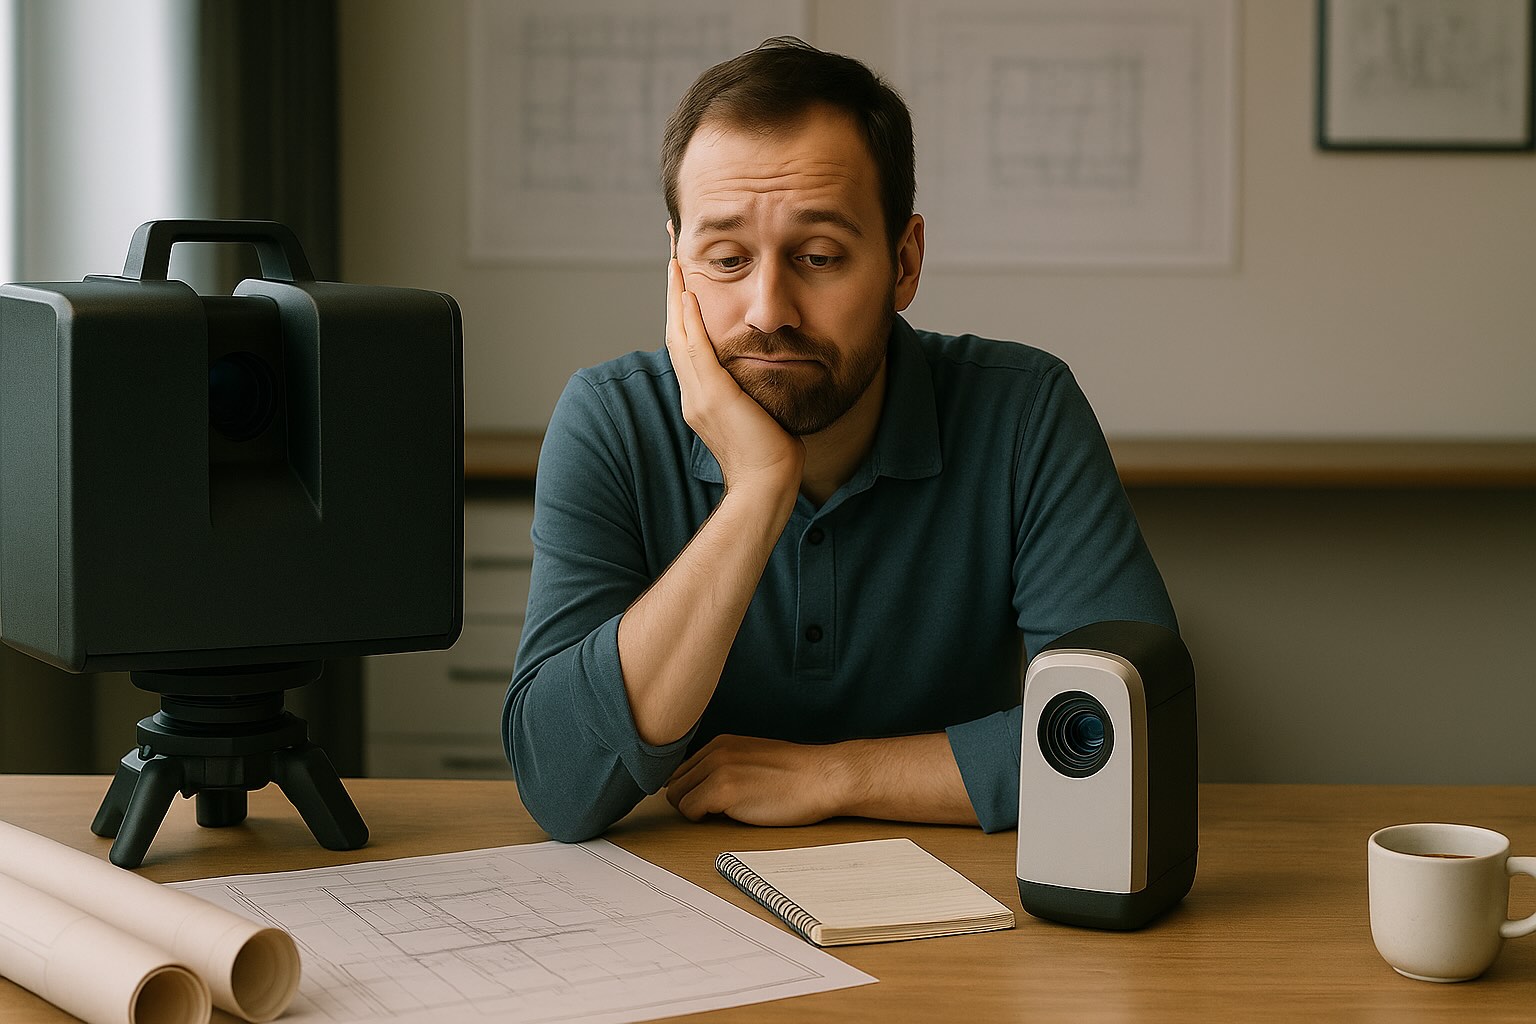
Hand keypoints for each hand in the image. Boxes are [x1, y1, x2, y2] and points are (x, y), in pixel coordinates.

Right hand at [665, 257, 803, 496]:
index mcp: (701, 396)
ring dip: (676, 296)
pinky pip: (695, 350)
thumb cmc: (772, 453)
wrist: (768, 483)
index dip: (682, 309)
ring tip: (675, 261)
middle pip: (674, 331)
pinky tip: (690, 294)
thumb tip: (772, 365)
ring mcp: (698, 395)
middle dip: (673, 291)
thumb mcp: (760, 410)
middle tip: (672, 253)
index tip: (684, 278)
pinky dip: (690, 320)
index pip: (686, 343)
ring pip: (678, 335)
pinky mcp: (713, 396)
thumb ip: (754, 387)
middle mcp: (692, 393)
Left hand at [665, 732, 980, 828]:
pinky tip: (728, 817)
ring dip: (694, 810)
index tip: (700, 801)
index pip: (681, 769)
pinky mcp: (723, 790)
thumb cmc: (796, 775)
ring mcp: (717, 769)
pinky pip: (690, 811)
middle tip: (711, 812)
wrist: (824, 777)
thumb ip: (725, 768)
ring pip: (677, 797)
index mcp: (721, 744)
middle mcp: (715, 752)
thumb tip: (701, 791)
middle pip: (674, 783)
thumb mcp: (754, 760)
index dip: (688, 789)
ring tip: (723, 814)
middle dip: (687, 800)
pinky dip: (702, 820)